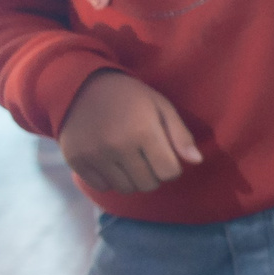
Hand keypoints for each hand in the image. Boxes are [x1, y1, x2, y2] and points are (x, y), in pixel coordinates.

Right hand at [57, 69, 201, 194]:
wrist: (80, 86)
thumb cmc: (129, 96)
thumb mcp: (161, 106)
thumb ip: (181, 135)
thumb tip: (196, 161)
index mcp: (143, 131)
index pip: (169, 172)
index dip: (171, 167)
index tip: (164, 155)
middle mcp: (118, 146)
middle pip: (148, 184)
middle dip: (153, 174)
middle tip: (146, 157)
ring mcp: (95, 155)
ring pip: (126, 188)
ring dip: (132, 179)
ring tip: (128, 159)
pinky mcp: (77, 161)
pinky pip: (102, 187)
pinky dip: (110, 179)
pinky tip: (109, 161)